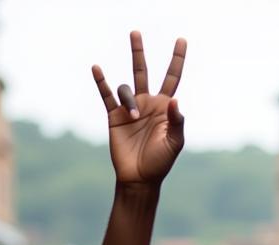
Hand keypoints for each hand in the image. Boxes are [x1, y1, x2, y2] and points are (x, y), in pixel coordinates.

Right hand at [92, 32, 185, 185]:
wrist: (139, 178)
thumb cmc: (160, 163)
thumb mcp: (174, 143)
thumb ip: (176, 121)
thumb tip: (174, 99)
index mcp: (164, 107)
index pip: (172, 77)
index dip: (177, 59)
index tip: (181, 40)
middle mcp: (146, 103)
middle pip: (142, 70)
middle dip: (138, 51)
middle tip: (135, 32)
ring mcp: (129, 109)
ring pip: (126, 88)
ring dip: (129, 99)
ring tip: (134, 117)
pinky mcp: (114, 117)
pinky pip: (106, 95)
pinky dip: (101, 82)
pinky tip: (97, 69)